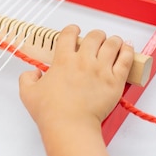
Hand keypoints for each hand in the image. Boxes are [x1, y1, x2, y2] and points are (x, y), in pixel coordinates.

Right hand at [18, 24, 133, 133]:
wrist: (69, 125)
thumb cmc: (50, 111)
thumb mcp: (27, 93)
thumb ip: (27, 78)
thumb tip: (34, 73)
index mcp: (63, 60)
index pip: (69, 34)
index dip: (72, 29)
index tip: (74, 31)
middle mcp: (83, 61)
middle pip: (94, 36)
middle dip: (95, 35)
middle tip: (95, 40)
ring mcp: (101, 70)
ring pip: (113, 44)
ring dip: (113, 41)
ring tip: (113, 43)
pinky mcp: (115, 82)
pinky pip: (126, 60)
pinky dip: (128, 51)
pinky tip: (127, 49)